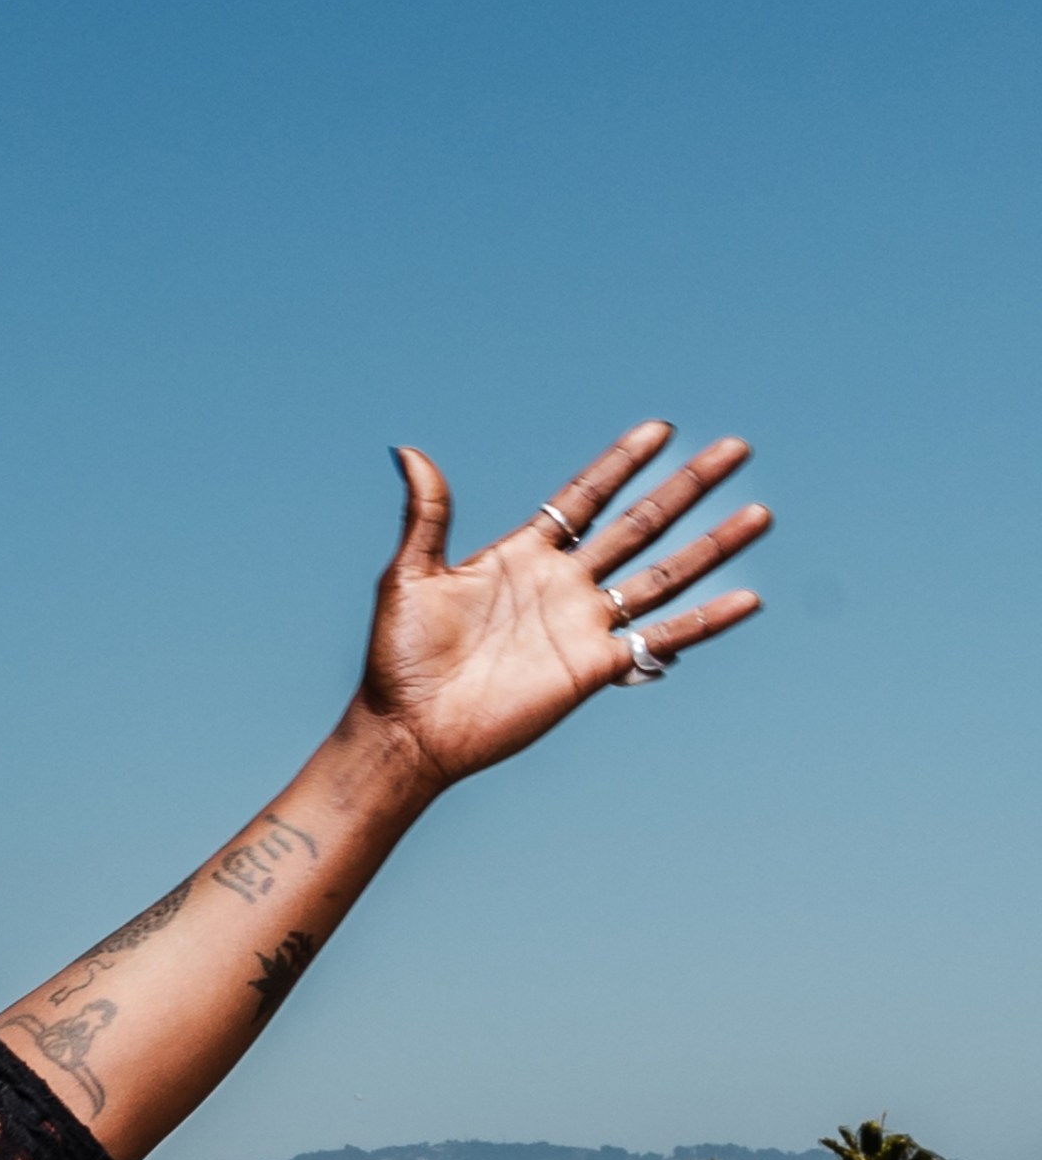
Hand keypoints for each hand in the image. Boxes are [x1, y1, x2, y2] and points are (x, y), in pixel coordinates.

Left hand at [360, 424, 768, 792]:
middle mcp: (564, 585)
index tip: (660, 430)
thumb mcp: (411, 576)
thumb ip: (427, 513)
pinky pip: (659, 639)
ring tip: (760, 514)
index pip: (587, 496)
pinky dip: (704, 622)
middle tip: (735, 449)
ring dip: (713, 546)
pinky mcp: (593, 669)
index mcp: (524, 555)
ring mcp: (583, 625)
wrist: (409, 730)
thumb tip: (410, 450)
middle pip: (641, 524)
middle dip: (688, 487)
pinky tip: (746, 599)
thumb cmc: (400, 660)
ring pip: (663, 575)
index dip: (622, 463)